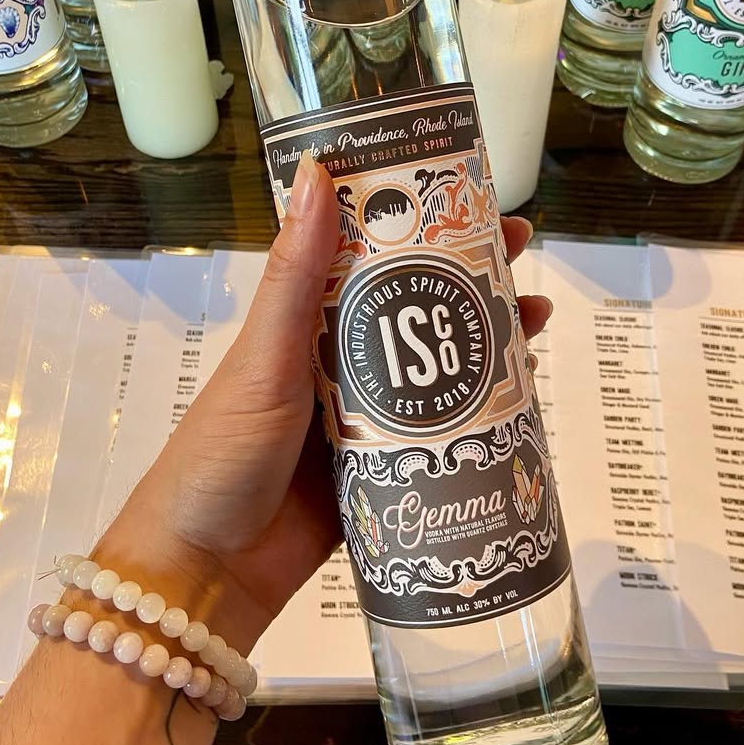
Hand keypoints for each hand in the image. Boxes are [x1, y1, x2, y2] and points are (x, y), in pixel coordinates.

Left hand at [101, 155, 553, 653]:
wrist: (208, 572)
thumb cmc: (222, 453)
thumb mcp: (264, 356)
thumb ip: (296, 274)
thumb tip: (319, 172)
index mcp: (304, 324)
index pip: (367, 256)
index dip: (416, 223)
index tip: (465, 196)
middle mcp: (338, 363)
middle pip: (413, 309)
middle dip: (467, 279)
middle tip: (521, 254)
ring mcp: (365, 420)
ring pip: (435, 369)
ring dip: (483, 343)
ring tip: (535, 321)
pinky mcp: (384, 472)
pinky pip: (439, 435)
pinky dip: (479, 415)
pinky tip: (520, 401)